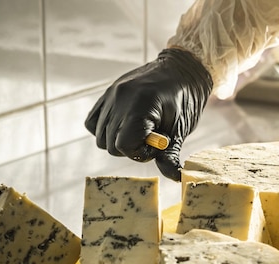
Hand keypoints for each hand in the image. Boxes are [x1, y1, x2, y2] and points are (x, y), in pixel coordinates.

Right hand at [85, 48, 212, 180]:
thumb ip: (171, 154)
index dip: (139, 152)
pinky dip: (105, 130)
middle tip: (151, 138)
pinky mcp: (107, 94)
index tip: (156, 145)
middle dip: (131, 148)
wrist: (182, 69)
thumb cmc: (186, 98)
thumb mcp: (181, 128)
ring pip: (100, 137)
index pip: (122, 145)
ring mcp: (110, 95)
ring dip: (118, 140)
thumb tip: (175, 178)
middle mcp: (119, 98)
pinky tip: (126, 126)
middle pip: (109, 144)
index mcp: (140, 105)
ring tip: (140, 130)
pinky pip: (93, 123)